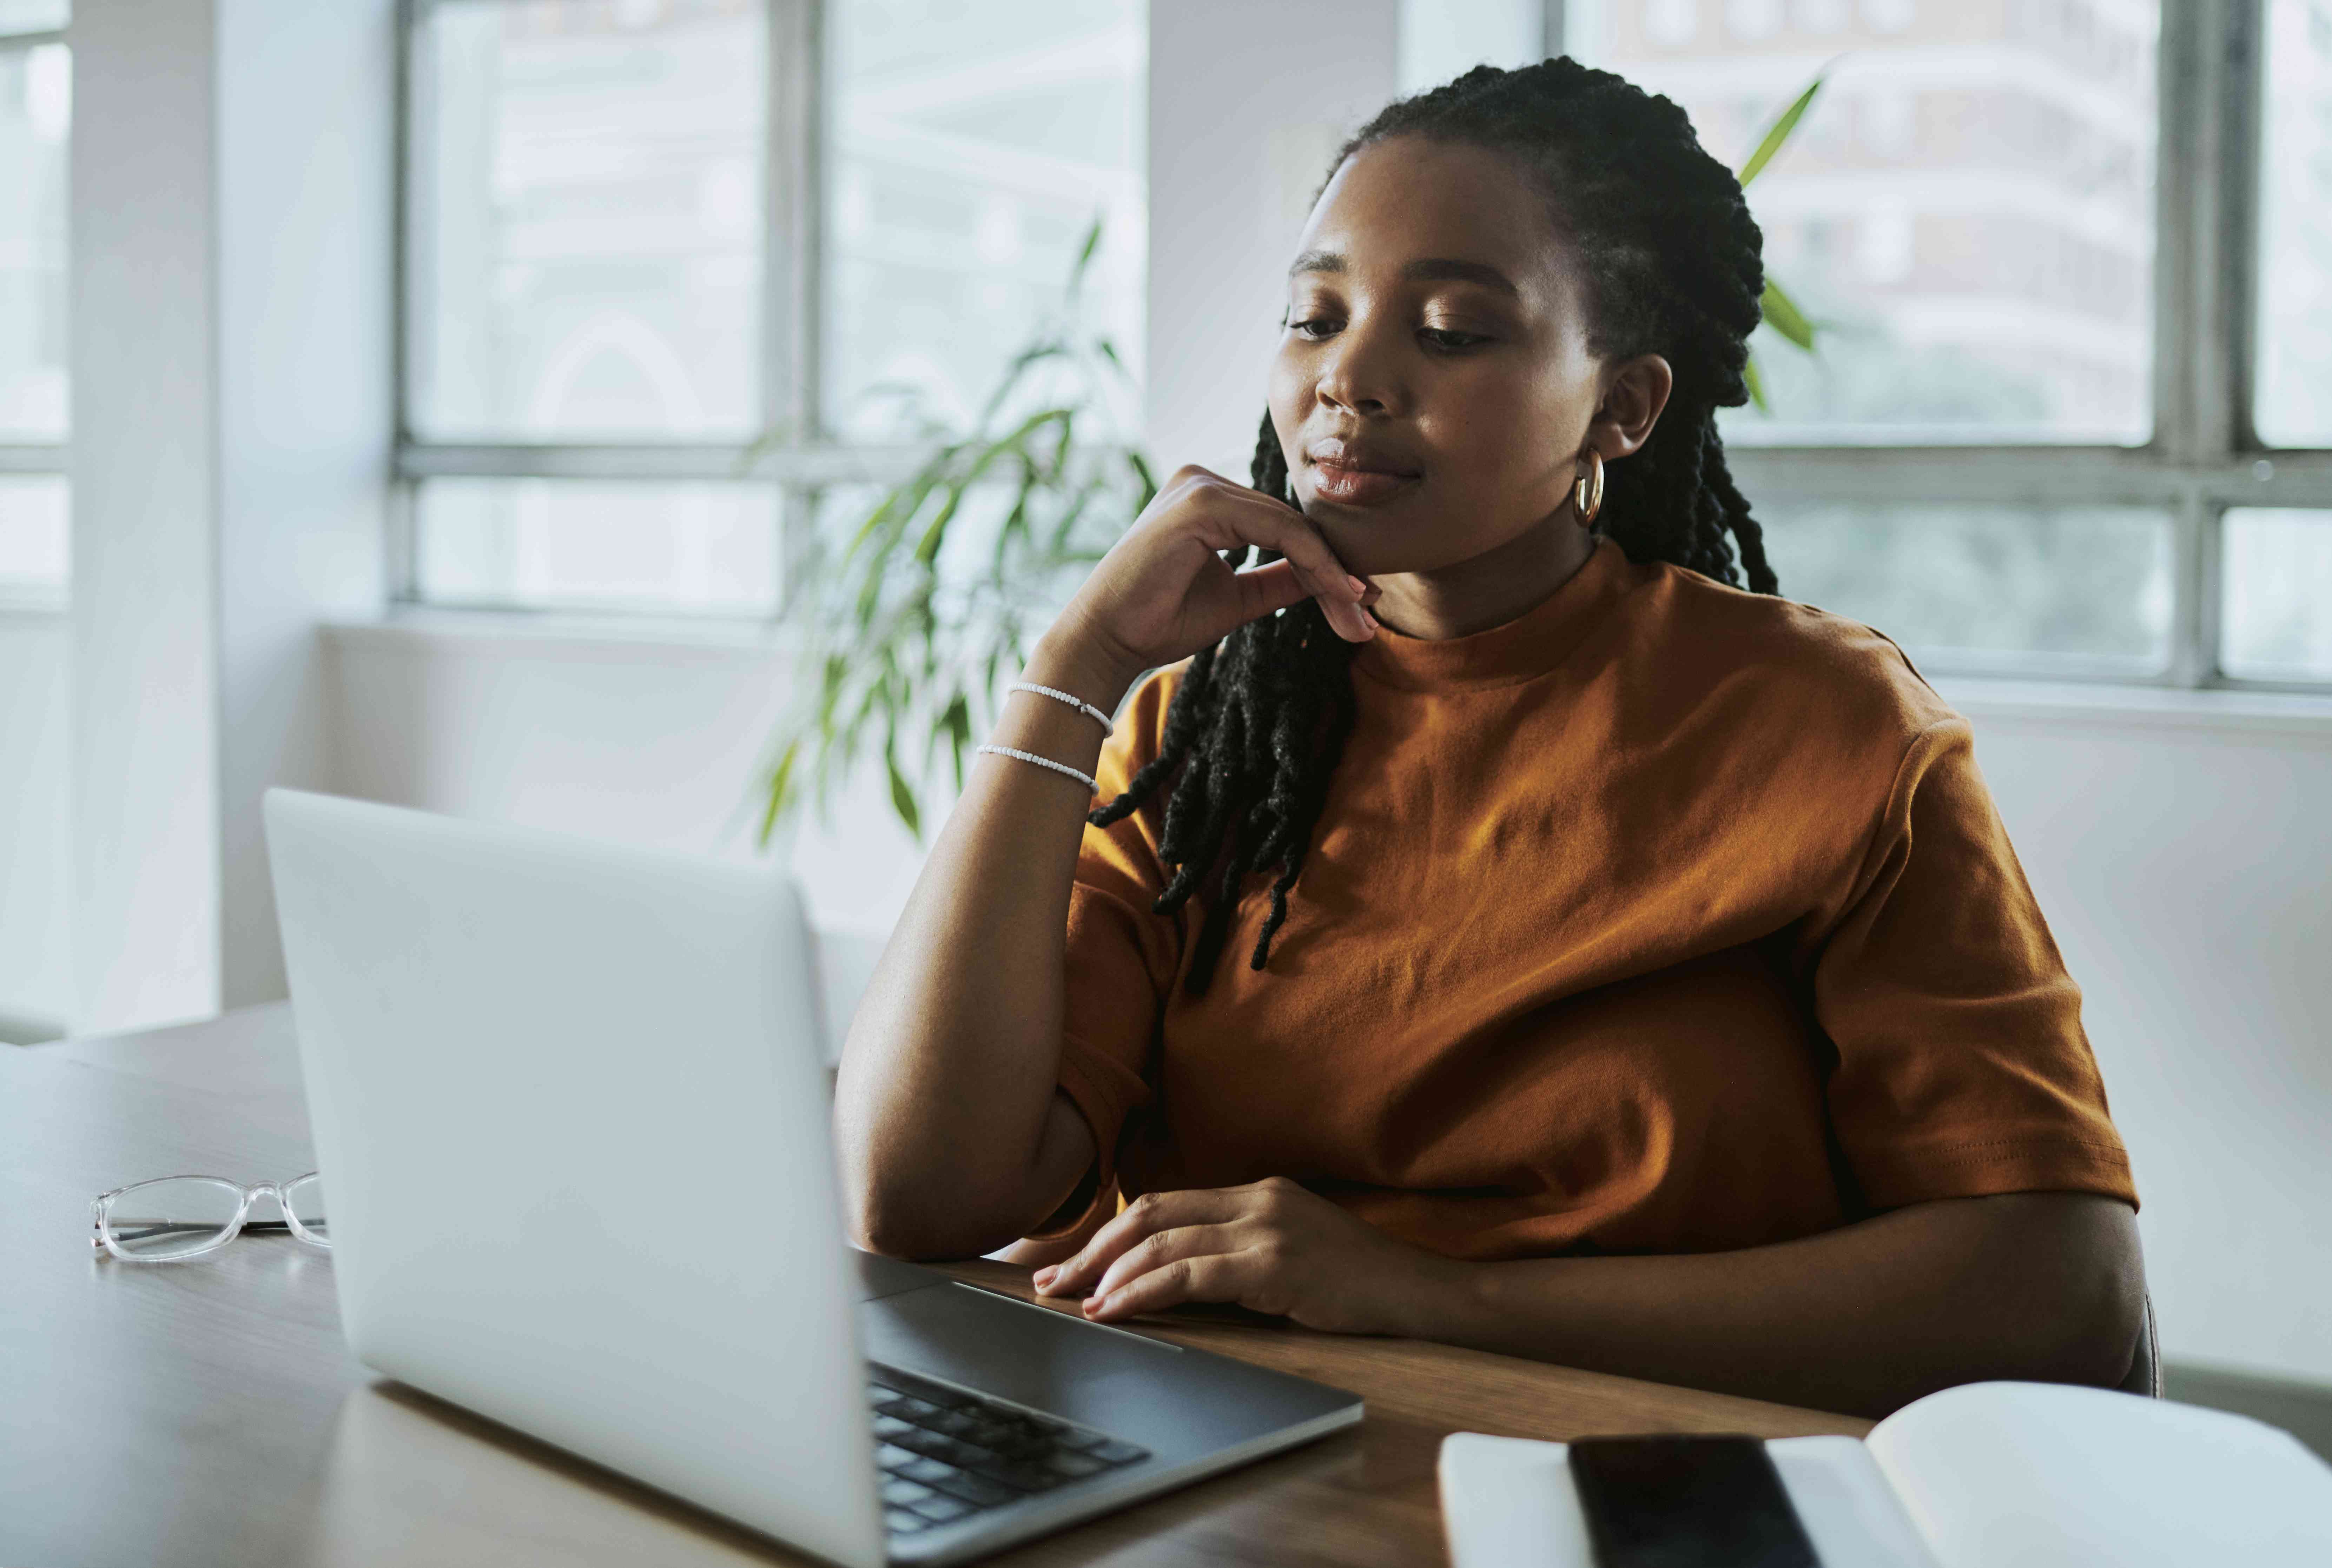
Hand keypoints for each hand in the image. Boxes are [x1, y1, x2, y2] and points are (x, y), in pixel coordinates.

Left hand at [1029, 1176, 1458, 1334]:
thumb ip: (1236, 1251)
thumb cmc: (1354, 1283)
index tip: (1073, 1261)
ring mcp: (1268, 1229)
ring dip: (1111, 1274)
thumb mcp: (1289, 1253)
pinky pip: (1193, 1274)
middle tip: (1051, 1281)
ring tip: (1076, 1300)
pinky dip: (1146, 1291)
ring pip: (1165, 1242)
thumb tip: (1169, 1277)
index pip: (1164, 1202)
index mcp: (1256, 1194)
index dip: (1110, 1231)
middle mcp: (1256, 1201)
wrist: (1419, 1292)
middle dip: (1094, 1250)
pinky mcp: (1277, 1265)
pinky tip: (1119, 1309)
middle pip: (1151, 1215)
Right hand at [1047, 466, 1378, 697]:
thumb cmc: (1160, 621)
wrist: (1108, 640)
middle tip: (1369, 621)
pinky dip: (1314, 563)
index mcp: (1209, 498)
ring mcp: (1202, 486)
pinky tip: (1338, 594)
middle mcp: (1205, 480)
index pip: (1285, 526)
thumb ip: (1281, 579)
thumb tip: (1335, 578)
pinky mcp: (1201, 502)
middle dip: (1335, 575)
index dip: (1327, 566)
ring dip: (1332, 575)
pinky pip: (1278, 531)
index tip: (1361, 606)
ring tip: (1359, 617)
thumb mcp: (1238, 598)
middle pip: (1294, 524)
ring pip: (1293, 527)